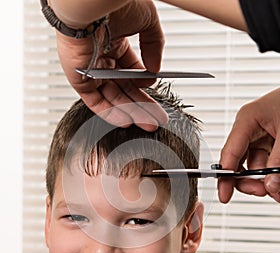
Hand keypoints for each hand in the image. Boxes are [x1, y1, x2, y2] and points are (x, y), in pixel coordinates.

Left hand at [55, 0, 166, 130]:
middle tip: (156, 118)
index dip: (143, 84)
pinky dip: (110, 112)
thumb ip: (154, 45)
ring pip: (112, 98)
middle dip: (142, 105)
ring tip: (147, 123)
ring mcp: (91, 70)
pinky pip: (95, 101)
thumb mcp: (147, 22)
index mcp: (116, 45)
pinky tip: (126, 121)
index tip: (154, 89)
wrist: (92, 2)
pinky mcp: (80, 79)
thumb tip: (155, 70)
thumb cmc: (115, 2)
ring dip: (130, 113)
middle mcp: (102, 59)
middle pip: (124, 89)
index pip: (131, 72)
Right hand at [218, 88, 279, 202]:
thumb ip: (278, 161)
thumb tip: (271, 185)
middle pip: (239, 163)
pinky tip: (277, 181)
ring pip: (253, 167)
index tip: (224, 195)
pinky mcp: (270, 142)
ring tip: (276, 189)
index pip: (230, 152)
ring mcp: (260, 136)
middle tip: (263, 191)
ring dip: (263, 181)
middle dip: (249, 181)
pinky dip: (271, 174)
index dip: (225, 177)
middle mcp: (249, 129)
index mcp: (247, 119)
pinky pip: (265, 163)